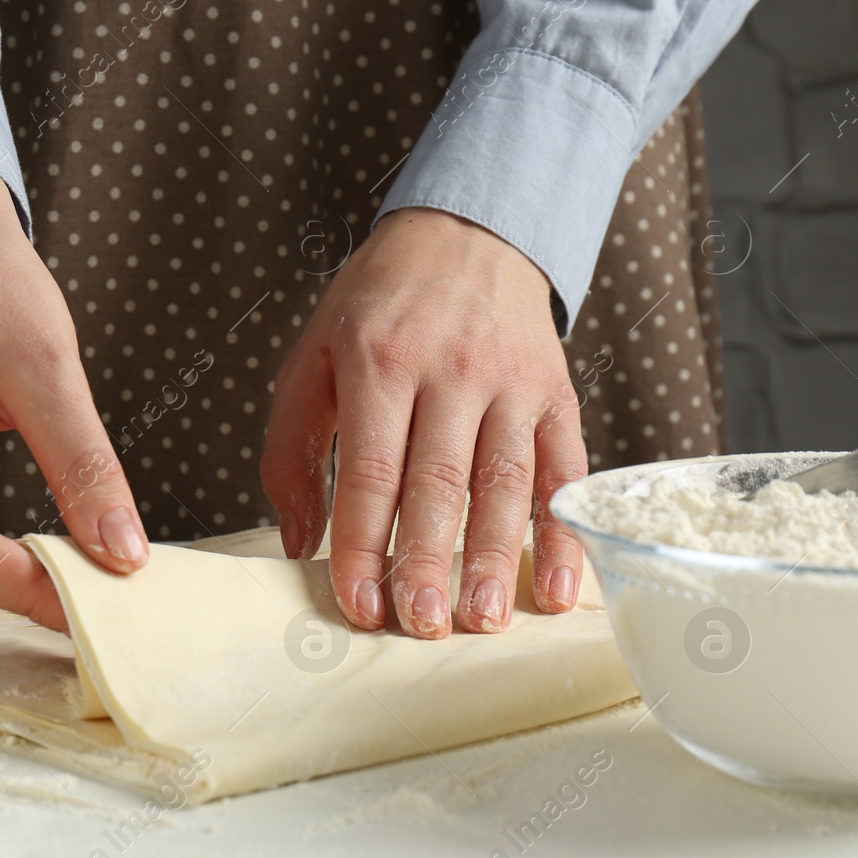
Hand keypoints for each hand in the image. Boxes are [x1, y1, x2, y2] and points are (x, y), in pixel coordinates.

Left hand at [261, 207, 586, 637]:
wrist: (467, 232)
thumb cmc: (377, 307)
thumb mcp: (312, 356)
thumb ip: (293, 448)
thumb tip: (298, 541)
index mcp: (380, 359)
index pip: (371, 469)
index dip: (365, 542)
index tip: (359, 604)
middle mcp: (451, 370)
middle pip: (440, 481)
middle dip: (429, 561)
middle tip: (422, 625)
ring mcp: (511, 382)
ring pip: (505, 481)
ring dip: (495, 557)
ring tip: (483, 619)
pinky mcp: (555, 393)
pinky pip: (563, 470)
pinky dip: (564, 532)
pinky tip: (558, 587)